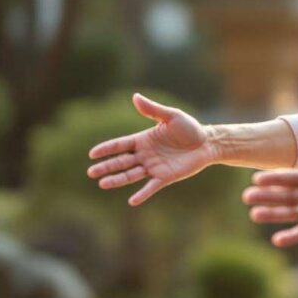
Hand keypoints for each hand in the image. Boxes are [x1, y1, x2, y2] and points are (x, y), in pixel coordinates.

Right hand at [87, 93, 216, 205]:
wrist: (207, 143)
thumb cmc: (189, 128)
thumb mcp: (171, 116)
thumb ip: (152, 109)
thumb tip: (135, 96)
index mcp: (143, 140)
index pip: (120, 145)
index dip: (107, 149)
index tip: (92, 154)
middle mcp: (145, 155)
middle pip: (121, 162)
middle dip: (106, 166)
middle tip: (90, 172)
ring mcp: (154, 167)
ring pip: (131, 175)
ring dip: (117, 179)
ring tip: (102, 184)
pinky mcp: (165, 177)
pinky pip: (151, 187)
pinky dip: (142, 194)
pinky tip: (132, 201)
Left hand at [243, 125, 297, 246]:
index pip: (294, 178)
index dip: (275, 179)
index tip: (257, 178)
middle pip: (290, 197)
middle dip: (268, 197)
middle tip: (246, 196)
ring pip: (295, 214)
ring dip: (274, 215)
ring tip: (254, 214)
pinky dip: (293, 237)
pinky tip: (276, 240)